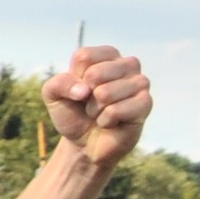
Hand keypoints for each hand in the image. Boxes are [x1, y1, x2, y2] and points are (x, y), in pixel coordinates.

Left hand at [43, 46, 151, 169]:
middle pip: (95, 74)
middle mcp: (128, 64)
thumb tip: (84, 90)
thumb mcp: (54, 96)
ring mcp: (140, 82)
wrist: (85, 142)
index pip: (84, 57)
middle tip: (91, 104)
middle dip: (85, 96)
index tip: (79, 89)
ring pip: (105, 93)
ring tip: (101, 113)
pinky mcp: (145, 103)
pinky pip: (116, 110)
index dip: (74, 79)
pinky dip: (105, 120)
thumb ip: (59, 84)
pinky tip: (111, 122)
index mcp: (107, 56)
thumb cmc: (73, 113)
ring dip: (95, 109)